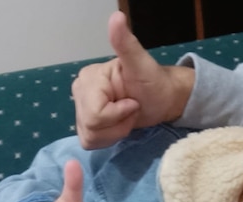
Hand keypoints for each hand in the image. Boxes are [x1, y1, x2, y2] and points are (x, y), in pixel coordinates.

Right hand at [72, 11, 194, 148]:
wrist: (162, 100)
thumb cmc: (154, 82)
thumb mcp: (142, 63)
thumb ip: (126, 43)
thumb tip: (117, 17)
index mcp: (89, 79)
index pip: (95, 113)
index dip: (118, 114)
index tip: (133, 103)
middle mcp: (80, 93)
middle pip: (91, 126)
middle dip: (117, 124)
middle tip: (132, 110)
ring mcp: (81, 109)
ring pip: (91, 136)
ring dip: (115, 132)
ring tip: (127, 117)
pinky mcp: (87, 125)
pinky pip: (90, 142)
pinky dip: (109, 138)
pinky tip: (120, 126)